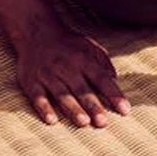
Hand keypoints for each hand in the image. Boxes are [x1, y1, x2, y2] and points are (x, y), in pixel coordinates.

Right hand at [14, 16, 129, 127]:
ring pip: (62, 94)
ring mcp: (48, 75)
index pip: (102, 79)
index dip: (113, 94)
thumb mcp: (89, 46)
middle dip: (93, 106)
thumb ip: (103, 62)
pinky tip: (51, 120)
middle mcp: (67, 67)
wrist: (37, 33)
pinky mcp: (32, 82)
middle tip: (103, 123)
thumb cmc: (68, 44)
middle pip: (82, 89)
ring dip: (72, 109)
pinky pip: (37, 97)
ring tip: (83, 122)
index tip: (125, 110)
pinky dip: (44, 108)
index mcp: (84, 59)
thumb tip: (115, 80)